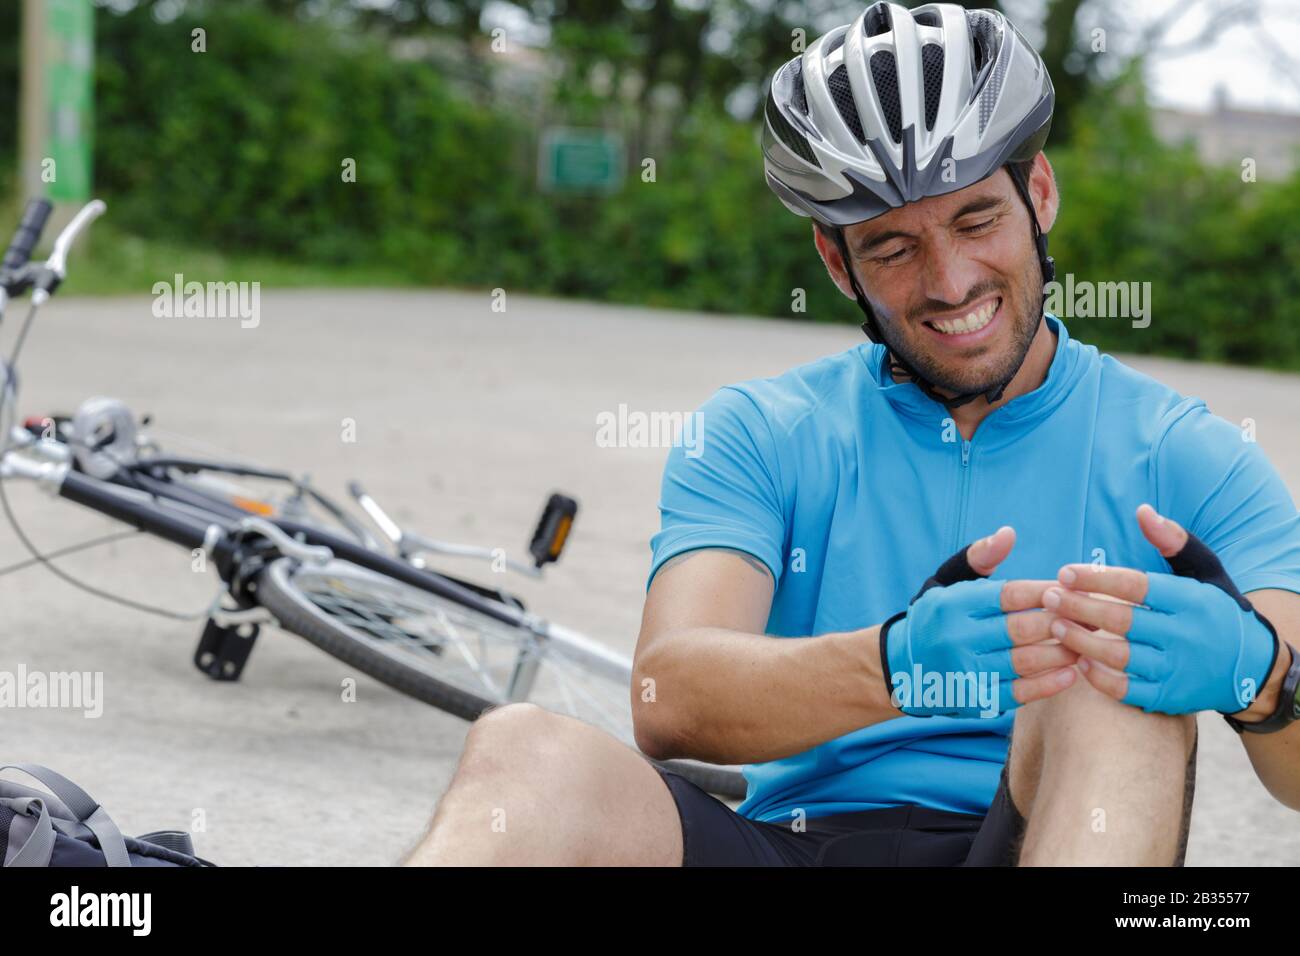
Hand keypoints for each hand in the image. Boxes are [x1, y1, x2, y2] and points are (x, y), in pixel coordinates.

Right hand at [882, 527, 1078, 717]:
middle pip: (1021, 628)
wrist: (903, 666)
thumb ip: (980, 557)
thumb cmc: (937, 617)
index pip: (1010, 594)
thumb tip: (1008, 534)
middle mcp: (957, 637)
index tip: (1072, 589)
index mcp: (954, 604)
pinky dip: (1049, 683)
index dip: (1046, 591)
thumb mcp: (947, 581)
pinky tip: (1071, 673)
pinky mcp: (976, 699)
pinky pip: (1020, 692)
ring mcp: (966, 671)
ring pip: (1025, 661)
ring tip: (1087, 643)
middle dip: (1062, 621)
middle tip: (1092, 616)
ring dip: (1062, 652)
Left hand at [1046, 504, 1279, 715]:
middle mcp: (1185, 636)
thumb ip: (1172, 541)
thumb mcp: (1205, 570)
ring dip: (1081, 641)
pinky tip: (1078, 661)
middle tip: (1048, 597)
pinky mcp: (1169, 697)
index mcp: (1192, 601)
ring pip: (1120, 656)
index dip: (1096, 579)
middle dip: (1079, 607)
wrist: (1253, 668)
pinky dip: (1099, 678)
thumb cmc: (1217, 610)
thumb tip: (1142, 511)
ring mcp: (1177, 670)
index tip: (1064, 572)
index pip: (1136, 586)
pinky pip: (1127, 690)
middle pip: (1122, 620)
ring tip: (1054, 625)